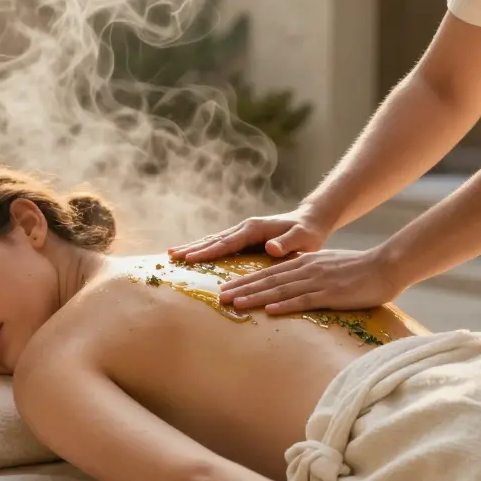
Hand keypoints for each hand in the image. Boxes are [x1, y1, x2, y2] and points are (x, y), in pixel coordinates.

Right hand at [168, 207, 331, 262]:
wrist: (310, 222)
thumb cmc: (307, 232)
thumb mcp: (302, 238)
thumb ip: (287, 243)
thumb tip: (270, 248)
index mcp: (254, 229)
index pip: (226, 242)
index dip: (208, 251)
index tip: (190, 258)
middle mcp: (244, 228)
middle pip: (213, 239)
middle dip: (192, 248)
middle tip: (170, 256)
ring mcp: (242, 233)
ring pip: (212, 240)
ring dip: (193, 248)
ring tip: (172, 254)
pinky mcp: (243, 239)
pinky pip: (219, 244)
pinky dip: (203, 249)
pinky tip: (192, 255)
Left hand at [218, 247, 402, 313]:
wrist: (385, 266)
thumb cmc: (358, 269)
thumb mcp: (326, 267)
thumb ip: (307, 273)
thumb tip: (290, 285)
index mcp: (304, 262)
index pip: (268, 273)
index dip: (246, 281)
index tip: (226, 289)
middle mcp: (306, 269)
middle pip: (268, 281)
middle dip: (242, 289)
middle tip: (220, 298)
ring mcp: (318, 281)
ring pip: (280, 290)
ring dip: (256, 297)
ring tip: (236, 304)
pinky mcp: (331, 294)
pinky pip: (305, 300)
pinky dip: (286, 305)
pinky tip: (270, 311)